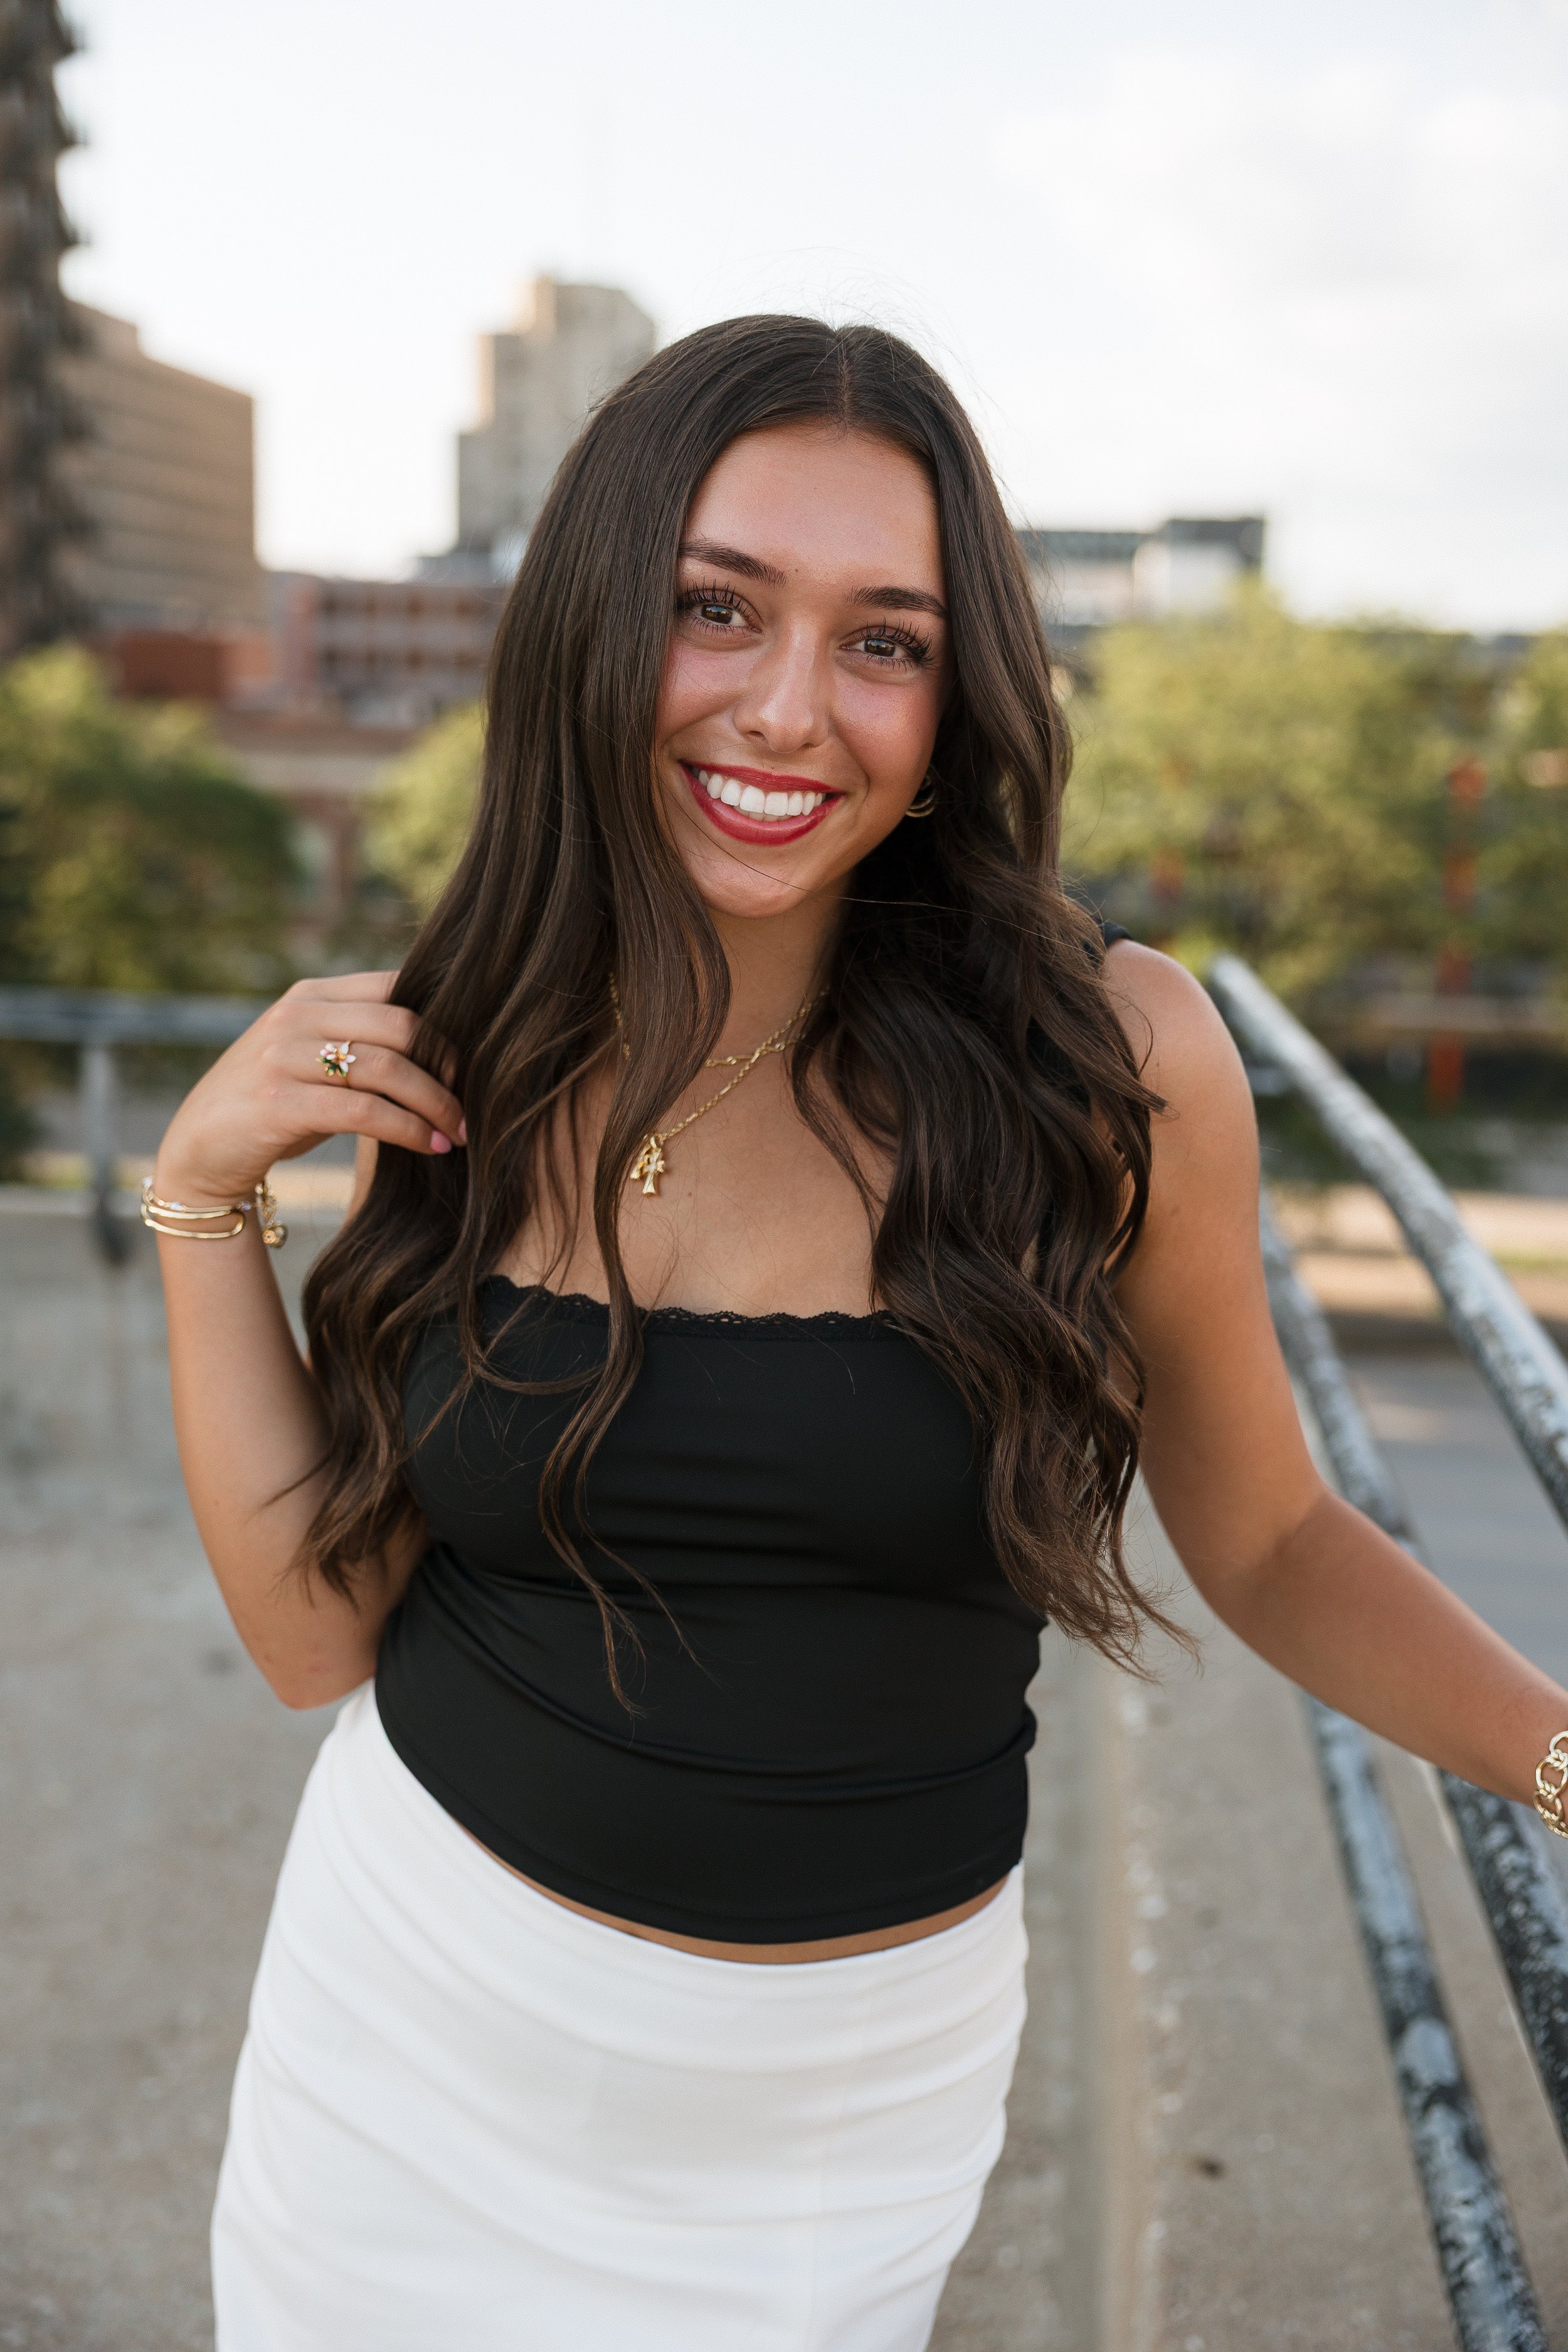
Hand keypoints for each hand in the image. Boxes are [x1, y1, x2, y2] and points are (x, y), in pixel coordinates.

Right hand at [152, 972, 464, 1205]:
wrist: (200, 1152)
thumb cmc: (275, 1107)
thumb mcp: (314, 1059)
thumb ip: (362, 1040)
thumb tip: (447, 1046)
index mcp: (311, 994)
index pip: (395, 987)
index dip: (444, 1025)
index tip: (472, 1065)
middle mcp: (296, 1015)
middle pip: (401, 1026)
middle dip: (449, 1068)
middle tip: (473, 1105)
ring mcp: (283, 1056)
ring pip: (388, 1067)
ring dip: (436, 1104)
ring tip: (459, 1133)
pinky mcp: (279, 1102)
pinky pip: (363, 1110)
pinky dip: (407, 1129)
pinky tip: (429, 1146)